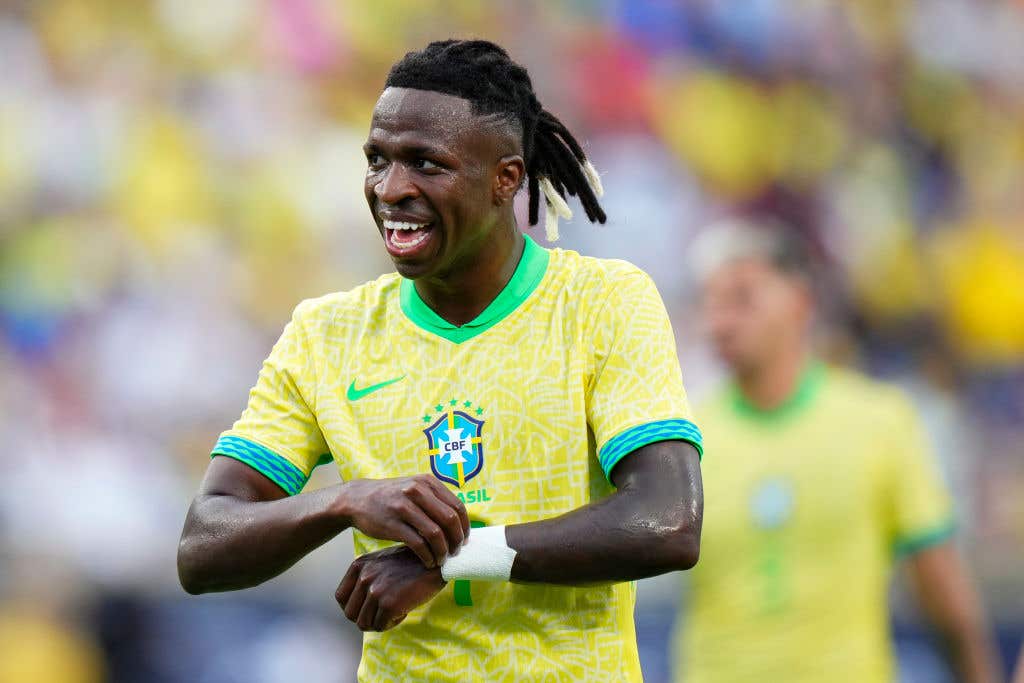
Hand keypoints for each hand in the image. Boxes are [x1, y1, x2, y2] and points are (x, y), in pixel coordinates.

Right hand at [335, 475, 468, 567]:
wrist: (356, 499)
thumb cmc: (391, 498)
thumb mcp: (414, 488)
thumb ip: (435, 499)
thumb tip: (461, 522)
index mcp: (427, 482)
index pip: (457, 506)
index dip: (465, 526)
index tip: (464, 540)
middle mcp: (417, 491)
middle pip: (450, 520)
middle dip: (456, 540)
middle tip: (455, 553)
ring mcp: (404, 507)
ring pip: (436, 534)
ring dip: (442, 551)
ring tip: (441, 560)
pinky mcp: (392, 524)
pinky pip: (418, 544)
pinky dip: (427, 556)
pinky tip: (428, 562)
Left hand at [335, 545, 445, 631]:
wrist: (438, 562)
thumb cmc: (413, 564)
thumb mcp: (382, 563)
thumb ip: (366, 578)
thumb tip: (355, 606)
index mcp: (359, 565)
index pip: (340, 597)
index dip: (353, 607)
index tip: (367, 608)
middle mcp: (364, 577)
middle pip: (350, 613)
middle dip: (366, 617)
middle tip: (383, 613)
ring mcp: (376, 590)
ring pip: (364, 623)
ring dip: (379, 622)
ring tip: (395, 611)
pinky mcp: (389, 603)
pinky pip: (381, 626)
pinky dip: (392, 623)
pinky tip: (404, 610)